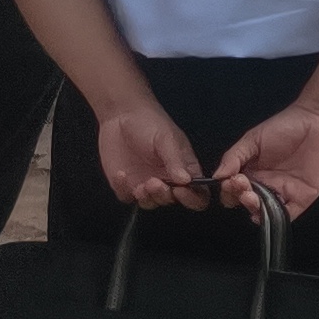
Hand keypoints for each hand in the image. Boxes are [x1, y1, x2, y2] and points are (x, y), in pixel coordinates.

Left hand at [94, 102, 210, 210]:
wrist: (121, 115)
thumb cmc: (150, 123)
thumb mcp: (167, 138)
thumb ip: (176, 160)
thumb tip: (187, 181)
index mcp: (184, 170)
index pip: (197, 193)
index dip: (192, 198)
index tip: (181, 190)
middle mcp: (167, 181)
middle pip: (172, 201)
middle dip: (164, 196)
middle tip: (155, 182)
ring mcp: (146, 184)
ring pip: (150, 203)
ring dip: (147, 198)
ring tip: (141, 184)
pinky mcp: (126, 185)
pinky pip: (127, 197)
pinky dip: (124, 189)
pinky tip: (121, 174)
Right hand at [209, 100, 318, 216]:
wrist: (318, 121)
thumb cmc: (285, 126)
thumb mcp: (253, 139)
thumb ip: (234, 157)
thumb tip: (217, 175)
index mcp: (252, 172)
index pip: (234, 189)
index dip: (228, 189)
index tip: (228, 181)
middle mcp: (265, 185)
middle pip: (246, 201)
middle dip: (239, 197)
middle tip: (240, 185)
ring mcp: (283, 193)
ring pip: (263, 210)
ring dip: (253, 208)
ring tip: (250, 196)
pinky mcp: (301, 198)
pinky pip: (287, 214)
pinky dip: (275, 218)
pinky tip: (265, 213)